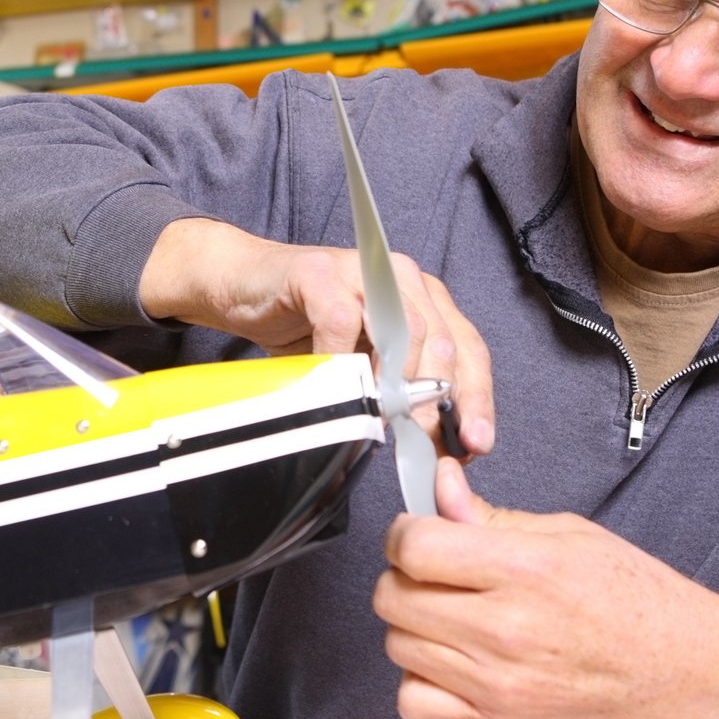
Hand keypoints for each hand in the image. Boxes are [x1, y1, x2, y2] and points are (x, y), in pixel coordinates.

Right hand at [140, 218, 493, 455]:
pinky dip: (340, 362)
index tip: (475, 445)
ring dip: (397, 384)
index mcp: (423, 301)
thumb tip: (434, 447)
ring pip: (404, 330)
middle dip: (437, 402)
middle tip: (424, 442)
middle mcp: (403, 280)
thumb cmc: (303, 327)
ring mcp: (364, 271)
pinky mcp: (321, 274)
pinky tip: (334, 388)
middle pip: (442, 343)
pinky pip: (342, 322)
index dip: (476, 399)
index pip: (467, 351)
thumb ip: (397, 393)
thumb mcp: (363, 368)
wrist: (241, 286)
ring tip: (385, 418)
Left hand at [373, 459, 718, 718]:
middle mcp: (507, 630)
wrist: (684, 671)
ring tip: (454, 615)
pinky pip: (413, 702)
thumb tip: (439, 487)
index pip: (415, 548)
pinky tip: (452, 661)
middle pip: (393, 597)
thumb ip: (491, 517)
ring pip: (397, 645)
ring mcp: (497, 684)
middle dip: (406, 576)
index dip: (406, 532)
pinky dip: (420, 680)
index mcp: (527, 571)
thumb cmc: (638, 599)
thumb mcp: (569, 535)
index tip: (420, 532)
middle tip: (439, 572)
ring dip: (414, 625)